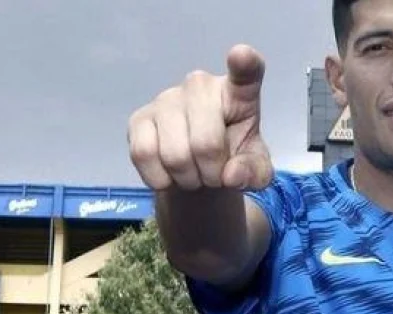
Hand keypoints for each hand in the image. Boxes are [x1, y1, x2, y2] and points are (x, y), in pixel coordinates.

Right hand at [127, 44, 272, 191]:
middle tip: (214, 175)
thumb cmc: (232, 159)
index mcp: (239, 93)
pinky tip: (169, 175)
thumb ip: (254, 173)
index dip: (244, 64)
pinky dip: (160, 178)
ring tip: (194, 174)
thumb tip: (232, 175)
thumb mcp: (254, 171)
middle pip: (205, 144)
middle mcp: (201, 86)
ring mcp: (167, 98)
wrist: (199, 170)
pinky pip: (144, 155)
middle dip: (212, 174)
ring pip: (174, 155)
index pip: (245, 74)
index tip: (241, 55)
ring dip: (187, 179)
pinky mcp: (139, 118)